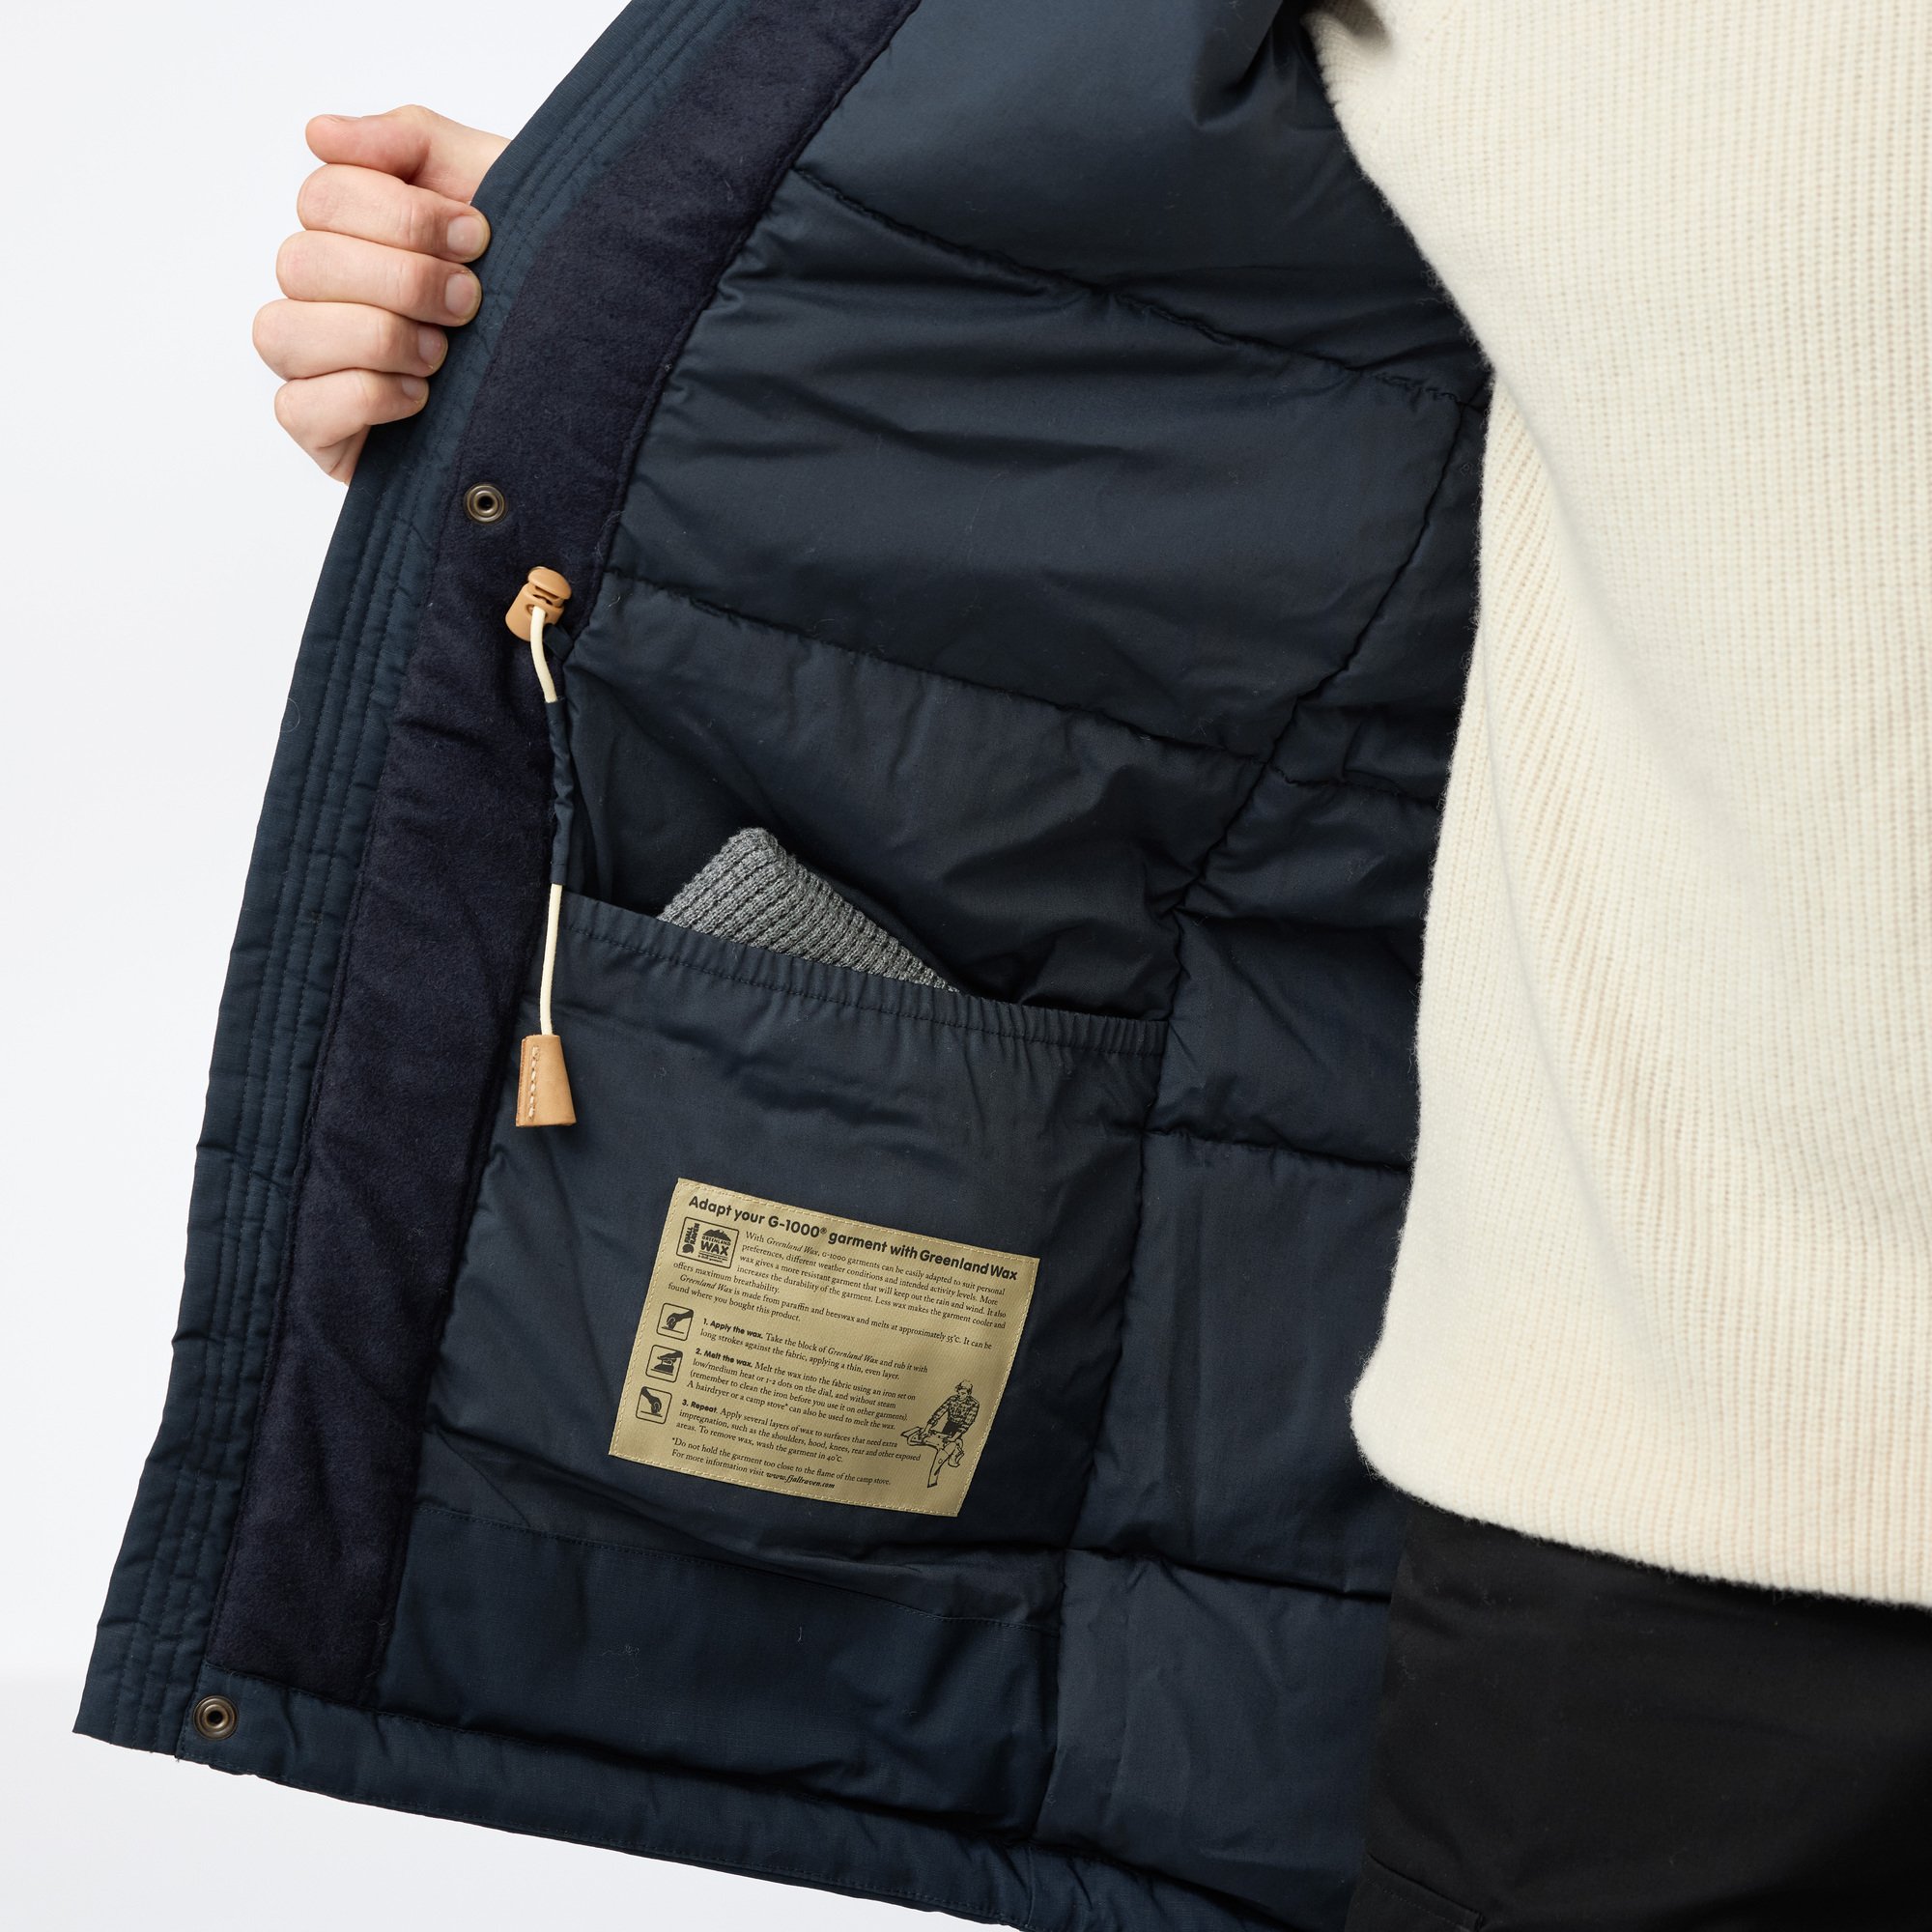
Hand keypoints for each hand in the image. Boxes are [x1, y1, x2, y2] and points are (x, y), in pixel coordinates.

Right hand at [256, 106, 509, 481]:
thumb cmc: (534, 283)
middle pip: (301, 262)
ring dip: (376, 337)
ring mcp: (315, 366)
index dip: (400, 216)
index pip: (323, 197)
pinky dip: (362, 398)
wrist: (590, 377)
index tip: (476, 236)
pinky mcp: (323, 434)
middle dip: (400, 279)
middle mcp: (323, 296)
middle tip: (470, 300)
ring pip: (282, 331)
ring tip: (443, 353)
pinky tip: (421, 398)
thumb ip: (410, 142)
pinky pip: (298, 409)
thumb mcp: (493, 187)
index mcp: (354, 234)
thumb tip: (320, 134)